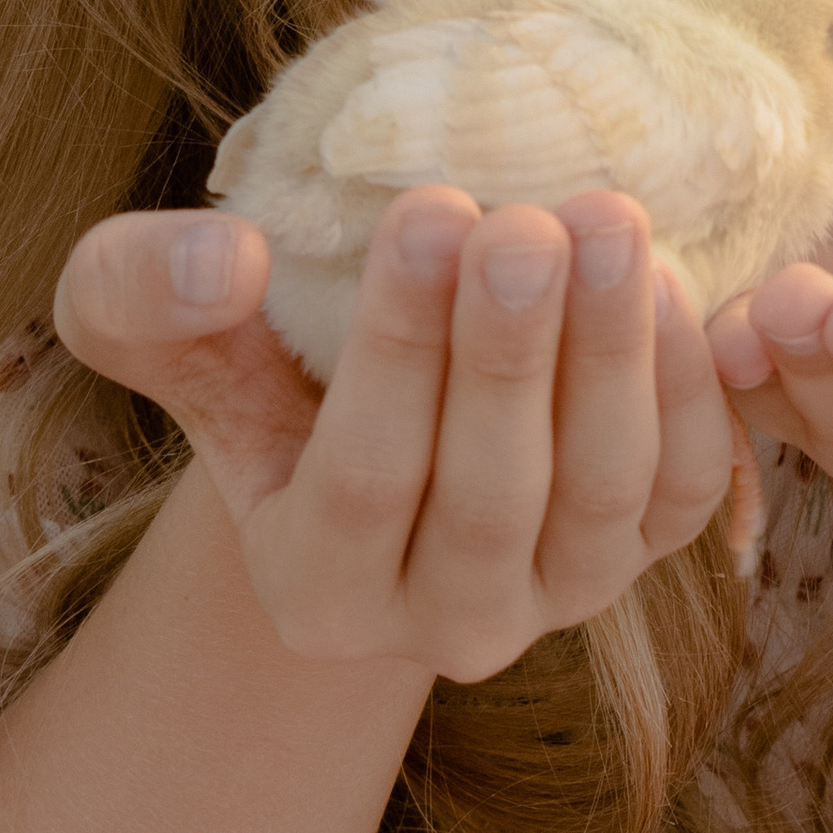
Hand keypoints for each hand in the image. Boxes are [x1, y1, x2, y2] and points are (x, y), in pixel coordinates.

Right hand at [53, 187, 738, 685]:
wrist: (353, 398)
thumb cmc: (244, 349)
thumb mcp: (148, 317)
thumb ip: (141, 292)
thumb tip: (223, 261)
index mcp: (314, 591)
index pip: (361, 477)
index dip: (399, 350)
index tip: (427, 208)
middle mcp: (441, 623)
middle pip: (490, 498)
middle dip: (510, 354)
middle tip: (527, 222)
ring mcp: (557, 594)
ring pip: (601, 493)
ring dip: (613, 355)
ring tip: (610, 222)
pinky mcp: (646, 547)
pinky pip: (688, 487)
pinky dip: (691, 390)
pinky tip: (672, 276)